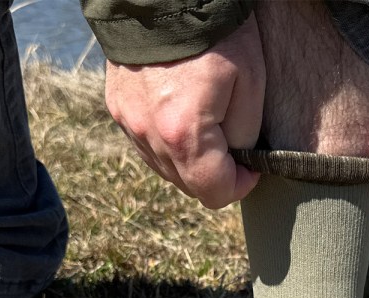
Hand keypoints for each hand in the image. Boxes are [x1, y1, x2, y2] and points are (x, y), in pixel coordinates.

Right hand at [103, 15, 264, 208]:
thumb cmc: (217, 34)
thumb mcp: (249, 83)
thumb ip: (244, 135)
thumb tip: (238, 160)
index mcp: (183, 134)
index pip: (213, 192)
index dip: (239, 185)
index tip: (251, 166)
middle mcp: (148, 135)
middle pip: (187, 185)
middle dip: (214, 174)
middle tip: (234, 146)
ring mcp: (128, 122)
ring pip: (164, 168)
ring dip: (189, 160)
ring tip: (208, 127)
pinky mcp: (117, 107)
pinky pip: (146, 144)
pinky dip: (167, 142)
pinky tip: (182, 115)